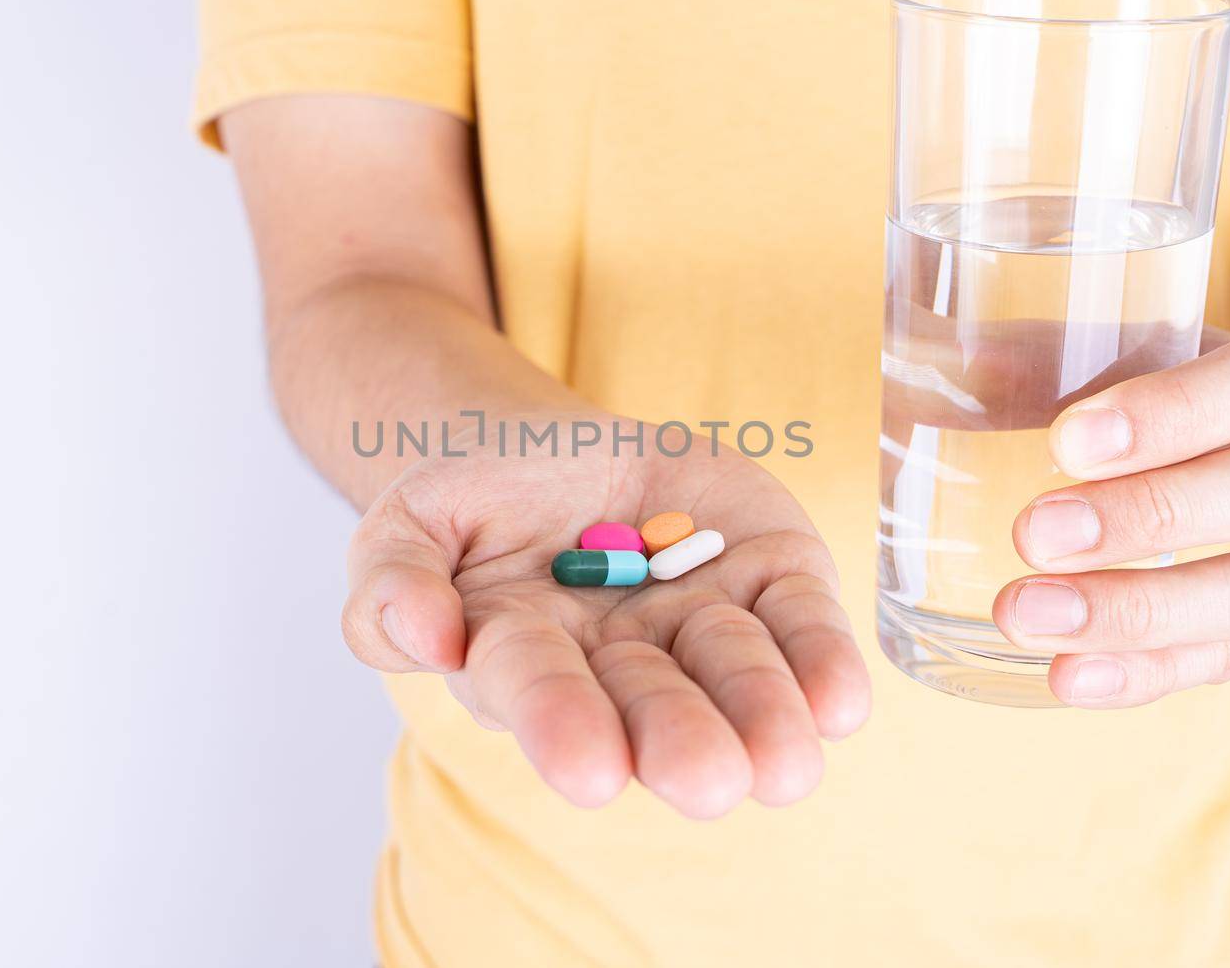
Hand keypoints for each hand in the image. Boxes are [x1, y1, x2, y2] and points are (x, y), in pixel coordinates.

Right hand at [340, 414, 870, 816]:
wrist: (562, 449)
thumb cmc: (477, 500)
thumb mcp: (406, 520)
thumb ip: (390, 583)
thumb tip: (427, 639)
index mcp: (527, 657)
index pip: (543, 693)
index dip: (564, 727)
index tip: (590, 772)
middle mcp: (621, 661)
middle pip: (653, 705)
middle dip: (681, 739)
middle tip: (708, 780)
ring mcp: (702, 620)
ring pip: (738, 675)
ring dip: (763, 711)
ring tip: (785, 761)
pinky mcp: (771, 571)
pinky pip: (803, 622)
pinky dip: (823, 659)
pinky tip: (840, 703)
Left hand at [993, 300, 1229, 706]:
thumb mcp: (1212, 344)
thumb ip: (1095, 350)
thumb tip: (952, 358)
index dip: (1181, 412)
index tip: (1069, 439)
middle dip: (1153, 517)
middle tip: (1033, 533)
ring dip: (1142, 613)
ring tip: (1028, 617)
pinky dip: (1158, 670)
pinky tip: (1072, 677)